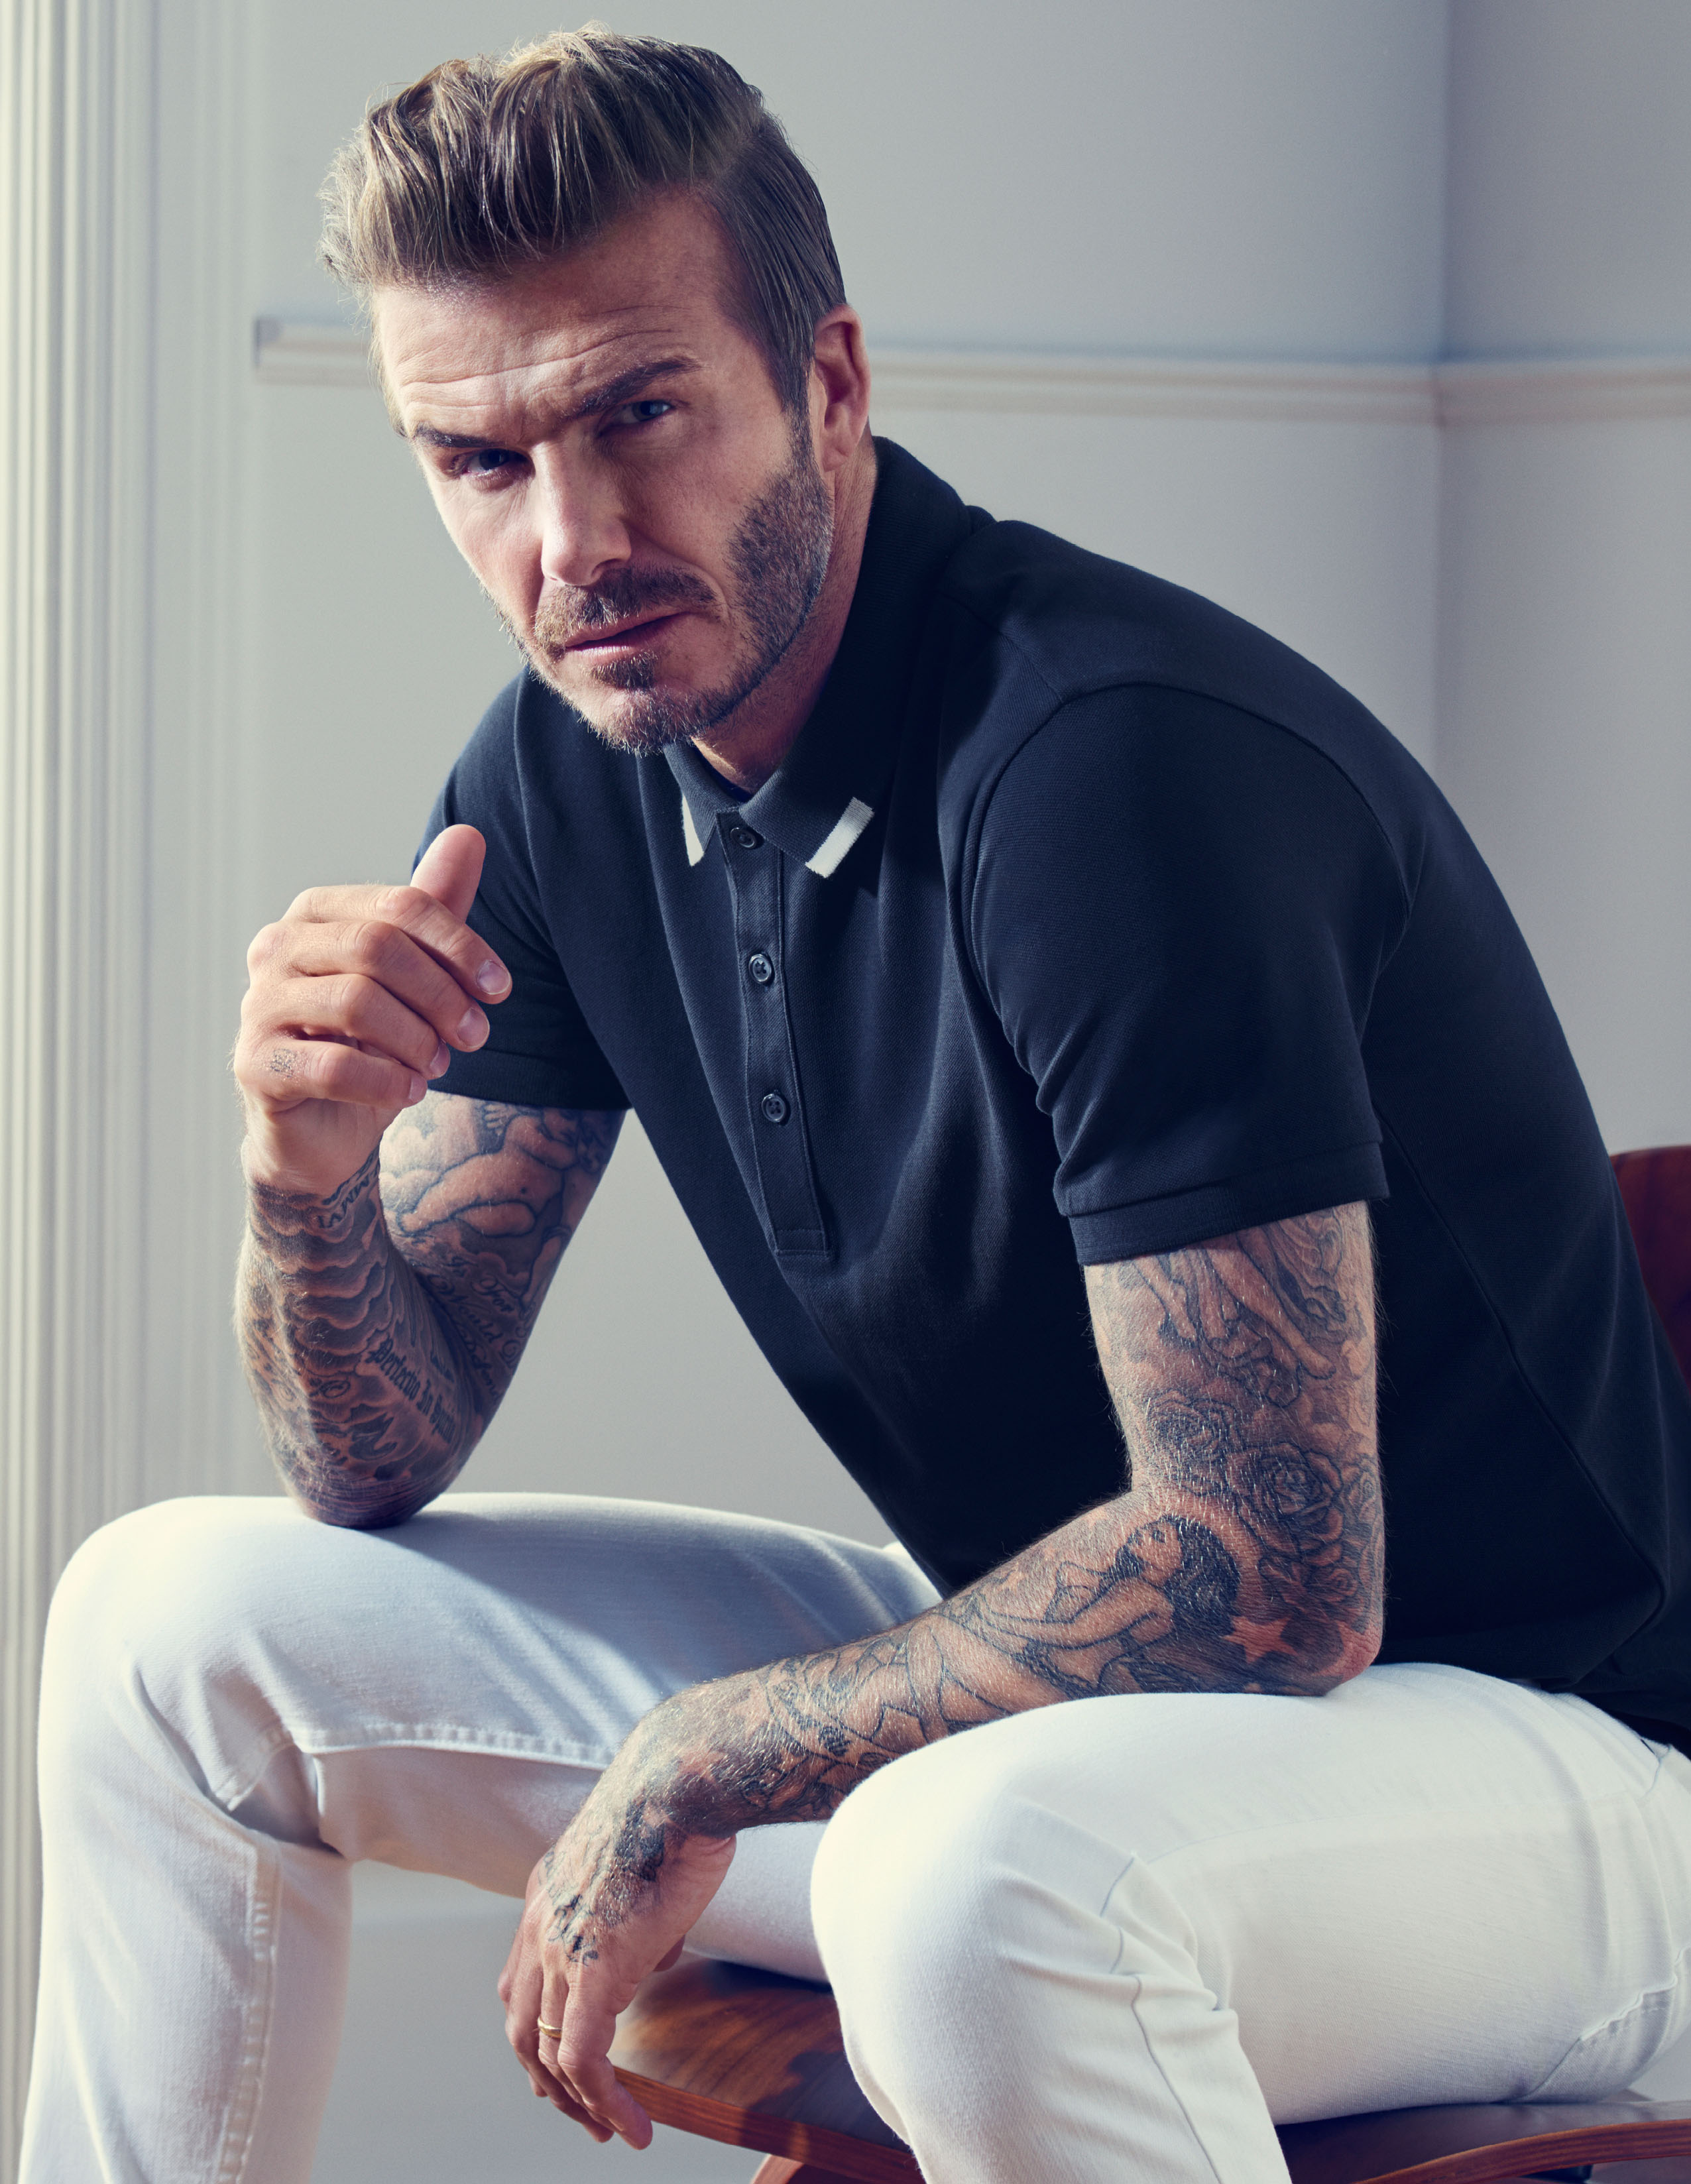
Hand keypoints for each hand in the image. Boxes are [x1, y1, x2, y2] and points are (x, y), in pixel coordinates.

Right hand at [233, 824, 509, 1196]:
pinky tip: (410, 1092)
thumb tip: (469, 834)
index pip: (398, 906)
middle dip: (441, 994)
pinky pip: (334, 1066)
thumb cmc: (370, 1041)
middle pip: (378, 948)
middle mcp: (277, 948)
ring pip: (356, 1003)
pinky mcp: (255, 1065)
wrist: (325, 1128)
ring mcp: (258, 1005)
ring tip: (438, 1065)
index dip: (459, 944)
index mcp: (316, 914)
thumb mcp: (413, 974)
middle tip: (475, 1035)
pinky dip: (387, 1082)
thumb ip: (434, 909)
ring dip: (416, 1040)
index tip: (499, 989)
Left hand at [498, 1779, 735, 2144]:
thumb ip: (637, 1913)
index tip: (568, 2061)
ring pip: (547, 2053)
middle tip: (579, 2111)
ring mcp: (559, 1951)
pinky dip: (605, 2103)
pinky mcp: (592, 1975)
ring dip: (577, 2102)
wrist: (677, 1784)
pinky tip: (632, 2128)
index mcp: (547, 1893)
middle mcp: (539, 1924)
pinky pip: (585, 2060)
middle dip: (547, 2078)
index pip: (524, 1980)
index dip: (541, 2028)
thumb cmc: (676, 1807)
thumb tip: (655, 1952)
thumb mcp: (644, 1865)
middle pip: (523, 2025)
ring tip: (608, 2131)